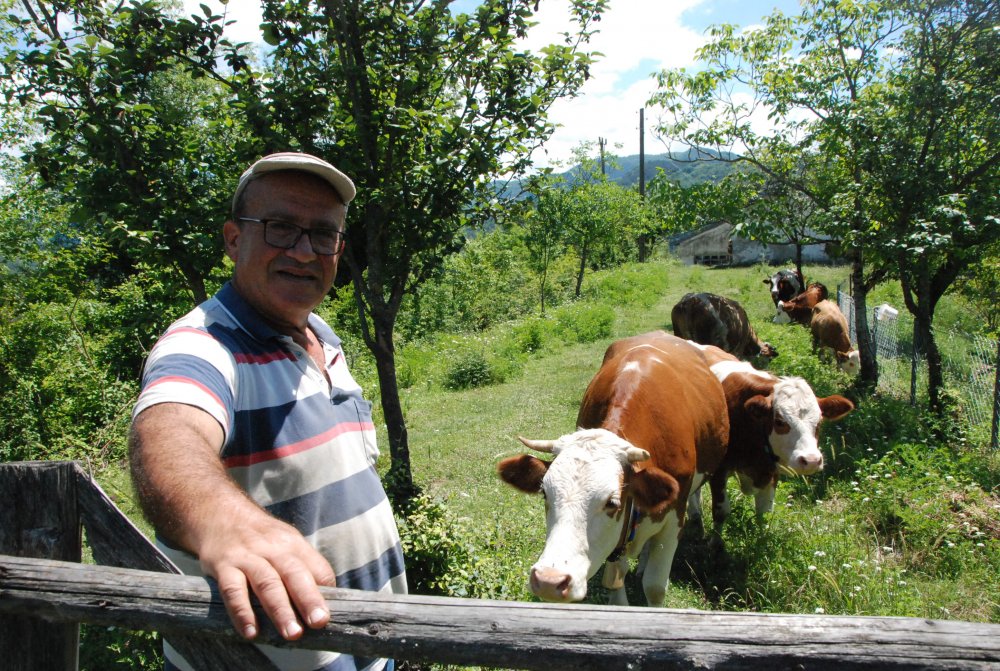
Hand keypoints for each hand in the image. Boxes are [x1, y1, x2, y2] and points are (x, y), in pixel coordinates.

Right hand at [197, 512, 336, 640]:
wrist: (220, 513)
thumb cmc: (261, 538)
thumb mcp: (285, 543)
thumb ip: (303, 567)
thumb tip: (324, 600)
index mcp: (294, 544)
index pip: (318, 568)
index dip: (325, 591)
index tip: (329, 615)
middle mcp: (273, 548)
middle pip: (294, 573)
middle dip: (308, 599)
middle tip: (319, 622)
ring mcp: (247, 556)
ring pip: (267, 583)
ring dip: (280, 610)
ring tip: (292, 634)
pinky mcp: (223, 565)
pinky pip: (233, 590)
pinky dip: (242, 612)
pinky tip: (250, 633)